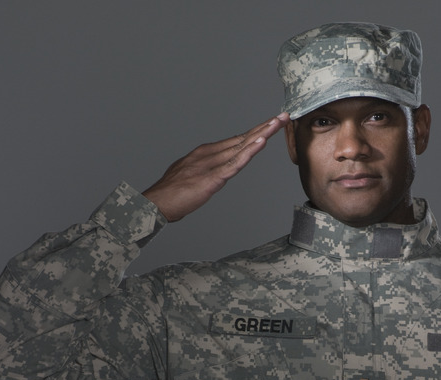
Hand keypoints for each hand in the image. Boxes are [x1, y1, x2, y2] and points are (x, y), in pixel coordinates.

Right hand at [142, 112, 289, 221]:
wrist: (157, 202)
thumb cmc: (172, 193)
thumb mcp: (192, 175)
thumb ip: (207, 169)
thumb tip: (217, 169)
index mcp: (206, 153)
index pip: (237, 140)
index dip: (256, 132)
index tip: (271, 124)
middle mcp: (211, 153)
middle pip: (243, 138)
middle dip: (264, 127)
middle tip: (283, 116)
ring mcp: (212, 164)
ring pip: (242, 146)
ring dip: (262, 133)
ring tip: (277, 123)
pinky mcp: (213, 177)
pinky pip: (235, 163)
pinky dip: (249, 152)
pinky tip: (261, 142)